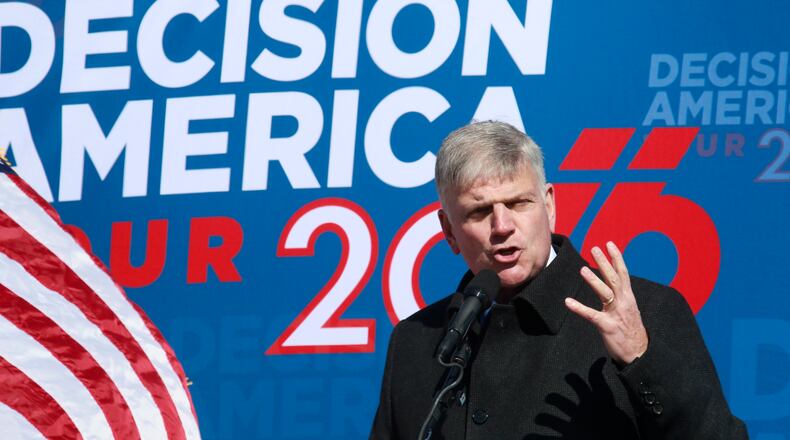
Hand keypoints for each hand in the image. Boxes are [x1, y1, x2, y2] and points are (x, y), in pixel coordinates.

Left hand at [564, 242, 647, 364]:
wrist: (640, 353)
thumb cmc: (631, 331)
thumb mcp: (629, 310)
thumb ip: (620, 298)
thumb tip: (614, 288)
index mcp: (628, 298)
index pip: (623, 274)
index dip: (616, 258)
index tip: (609, 244)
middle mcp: (624, 302)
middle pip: (614, 278)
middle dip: (604, 262)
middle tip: (594, 248)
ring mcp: (616, 314)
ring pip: (605, 293)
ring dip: (594, 281)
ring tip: (583, 268)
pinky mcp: (607, 326)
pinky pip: (591, 315)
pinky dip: (579, 308)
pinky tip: (568, 302)